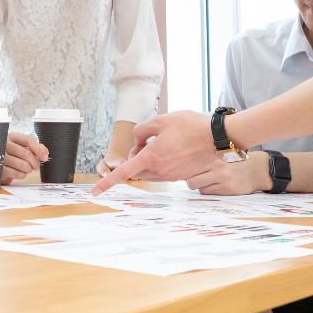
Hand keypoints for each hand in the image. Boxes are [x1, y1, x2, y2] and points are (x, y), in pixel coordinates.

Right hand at [1, 132, 48, 183]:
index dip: (39, 150)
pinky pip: (17, 173)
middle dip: (35, 162)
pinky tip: (20, 173)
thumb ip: (34, 147)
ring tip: (27, 169)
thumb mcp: (20, 145)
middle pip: (27, 154)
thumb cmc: (10, 153)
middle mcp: (5, 144)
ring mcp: (0, 157)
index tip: (45, 157)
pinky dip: (22, 175)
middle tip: (35, 166)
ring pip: (23, 165)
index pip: (29, 140)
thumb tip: (45, 152)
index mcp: (12, 136)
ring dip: (29, 169)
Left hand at [91, 110, 217, 194]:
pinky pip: (164, 171)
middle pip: (137, 170)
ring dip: (149, 159)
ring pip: (150, 171)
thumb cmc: (190, 126)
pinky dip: (162, 160)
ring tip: (164, 141)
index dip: (107, 182)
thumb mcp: (160, 120)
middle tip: (145, 141)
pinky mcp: (182, 175)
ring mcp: (172, 175)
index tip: (95, 192)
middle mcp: (160, 171)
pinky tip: (175, 146)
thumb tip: (138, 143)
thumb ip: (142, 131)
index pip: (124, 172)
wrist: (217, 137)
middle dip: (135, 157)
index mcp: (151, 158)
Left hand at [185, 152, 270, 195]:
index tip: (185, 170)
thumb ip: (208, 158)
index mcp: (215, 156)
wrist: (258, 170)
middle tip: (196, 179)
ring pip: (199, 188)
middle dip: (191, 181)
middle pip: (191, 179)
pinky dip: (209, 191)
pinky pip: (209, 193)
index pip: (191, 164)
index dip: (187, 169)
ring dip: (201, 186)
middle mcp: (218, 167)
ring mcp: (223, 179)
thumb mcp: (222, 154)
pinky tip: (217, 186)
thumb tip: (186, 164)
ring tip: (209, 181)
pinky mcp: (228, 189)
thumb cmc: (238, 161)